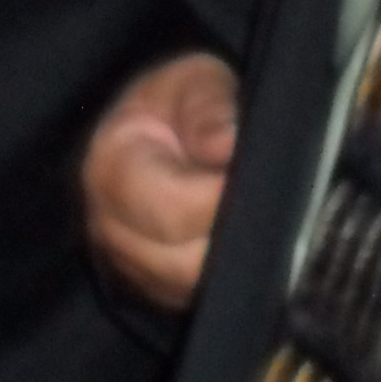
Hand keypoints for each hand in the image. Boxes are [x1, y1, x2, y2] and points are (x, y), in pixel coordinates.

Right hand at [83, 50, 238, 311]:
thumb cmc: (176, 103)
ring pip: (196, 290)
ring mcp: (132, 268)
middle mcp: (111, 231)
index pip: (171, 210)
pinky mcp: (158, 291)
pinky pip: (200, 300)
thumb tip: (226, 146)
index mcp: (112, 170)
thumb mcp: (193, 81)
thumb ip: (208, 107)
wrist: (157, 129)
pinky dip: (231, 276)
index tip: (260, 173)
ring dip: (237, 258)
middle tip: (269, 199)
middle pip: (184, 264)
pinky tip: (249, 239)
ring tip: (259, 217)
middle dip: (236, 234)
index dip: (222, 197)